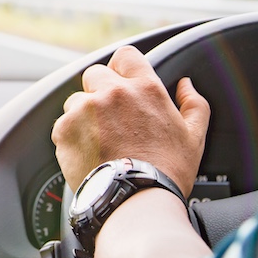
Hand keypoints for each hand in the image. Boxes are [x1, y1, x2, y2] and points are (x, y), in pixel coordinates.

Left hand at [50, 45, 210, 195]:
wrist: (135, 201)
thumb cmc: (166, 172)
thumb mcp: (194, 137)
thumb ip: (194, 104)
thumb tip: (186, 85)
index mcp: (145, 89)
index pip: (125, 56)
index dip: (122, 69)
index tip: (122, 83)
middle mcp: (113, 92)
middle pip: (96, 75)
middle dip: (100, 92)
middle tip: (110, 120)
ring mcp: (86, 109)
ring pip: (77, 100)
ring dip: (84, 115)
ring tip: (99, 142)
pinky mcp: (65, 128)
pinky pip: (63, 124)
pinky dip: (71, 136)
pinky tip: (88, 154)